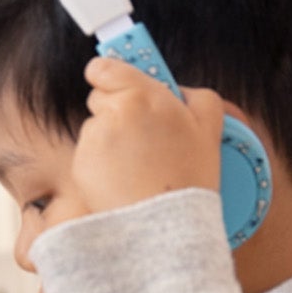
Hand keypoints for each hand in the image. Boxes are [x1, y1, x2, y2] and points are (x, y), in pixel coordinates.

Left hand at [72, 57, 224, 216]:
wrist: (165, 226)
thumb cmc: (189, 178)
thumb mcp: (210, 128)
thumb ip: (198, 96)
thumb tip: (180, 90)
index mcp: (142, 95)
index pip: (105, 67)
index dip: (107, 74)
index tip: (112, 80)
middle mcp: (112, 112)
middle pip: (98, 98)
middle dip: (114, 110)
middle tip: (141, 134)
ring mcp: (93, 139)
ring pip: (95, 128)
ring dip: (110, 139)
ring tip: (137, 164)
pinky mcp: (80, 165)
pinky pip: (88, 155)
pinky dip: (101, 164)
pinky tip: (123, 179)